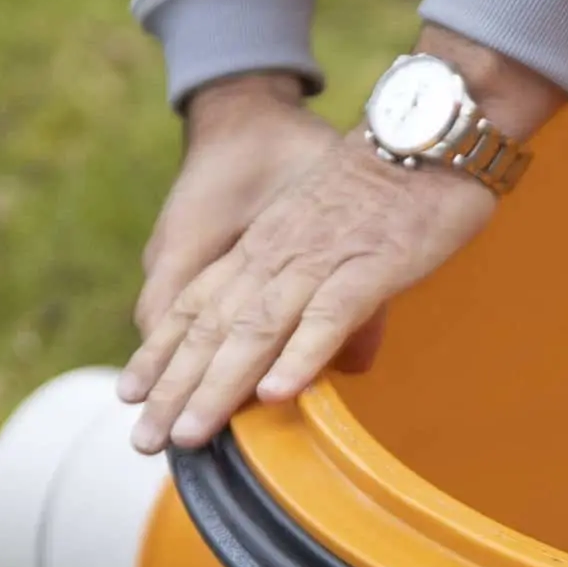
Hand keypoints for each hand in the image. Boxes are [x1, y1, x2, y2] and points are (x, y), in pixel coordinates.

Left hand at [120, 27, 564, 454]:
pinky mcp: (370, 262)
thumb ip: (333, 299)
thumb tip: (346, 366)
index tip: (132, 397)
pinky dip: (301, 354)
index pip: (199, 304)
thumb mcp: (344, 239)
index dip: (163, 353)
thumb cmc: (399, 184)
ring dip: (220, 383)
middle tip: (147, 439)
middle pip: (214, 326)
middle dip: (176, 386)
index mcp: (267, 244)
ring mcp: (321, 257)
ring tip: (191, 431)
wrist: (435, 127)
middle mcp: (279, 252)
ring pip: (257, 327)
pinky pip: (329, 314)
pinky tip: (276, 394)